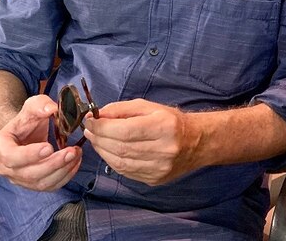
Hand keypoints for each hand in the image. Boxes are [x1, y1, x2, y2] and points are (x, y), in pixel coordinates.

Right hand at [0, 95, 81, 191]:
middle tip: (71, 152)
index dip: (30, 155)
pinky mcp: (31, 184)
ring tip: (75, 155)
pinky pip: (49, 187)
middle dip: (53, 164)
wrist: (25, 133)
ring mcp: (18, 178)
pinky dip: (64, 177)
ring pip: (40, 183)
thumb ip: (40, 105)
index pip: (11, 157)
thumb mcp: (32, 106)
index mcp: (0, 146)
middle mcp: (4, 167)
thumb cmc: (27, 120)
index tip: (49, 147)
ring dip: (61, 171)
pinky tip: (74, 163)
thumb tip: (52, 109)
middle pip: (28, 173)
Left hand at [83, 99, 200, 185]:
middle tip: (89, 130)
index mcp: (163, 127)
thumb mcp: (149, 107)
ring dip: (102, 151)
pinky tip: (108, 152)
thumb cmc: (171, 121)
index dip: (102, 127)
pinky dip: (112, 161)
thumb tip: (97, 116)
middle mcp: (163, 149)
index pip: (125, 130)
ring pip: (120, 162)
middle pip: (120, 147)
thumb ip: (121, 110)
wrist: (196, 142)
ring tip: (96, 140)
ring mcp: (159, 167)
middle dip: (99, 138)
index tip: (89, 121)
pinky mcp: (154, 179)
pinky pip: (126, 172)